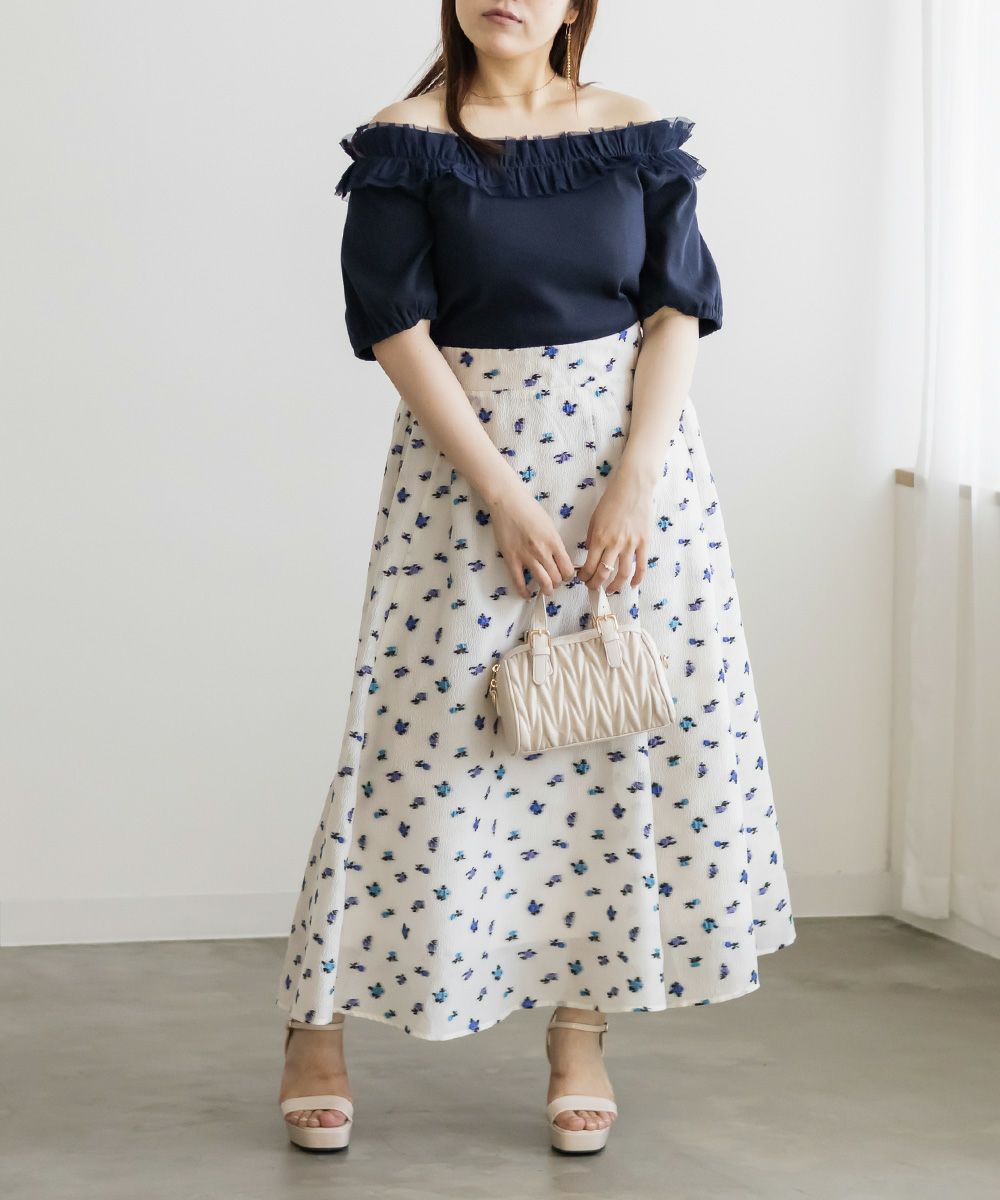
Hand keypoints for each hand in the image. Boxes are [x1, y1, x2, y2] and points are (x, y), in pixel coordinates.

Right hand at [490, 486, 576, 598]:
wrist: (508, 502)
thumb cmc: (530, 509)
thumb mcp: (550, 525)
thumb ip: (555, 543)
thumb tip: (559, 559)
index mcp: (554, 542)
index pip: (567, 568)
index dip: (569, 576)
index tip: (566, 575)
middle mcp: (542, 551)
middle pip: (556, 578)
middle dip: (558, 583)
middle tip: (555, 582)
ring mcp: (526, 556)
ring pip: (542, 582)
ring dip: (547, 589)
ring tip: (546, 589)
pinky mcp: (511, 559)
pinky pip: (519, 582)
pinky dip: (524, 592)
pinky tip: (527, 595)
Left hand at [577, 469, 654, 593]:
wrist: (633, 488)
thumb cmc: (611, 500)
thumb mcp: (595, 519)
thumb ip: (592, 538)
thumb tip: (591, 554)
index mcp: (599, 538)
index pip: (589, 566)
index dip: (584, 577)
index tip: (582, 579)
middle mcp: (615, 544)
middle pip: (604, 573)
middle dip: (596, 584)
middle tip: (593, 588)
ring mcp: (631, 544)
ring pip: (622, 573)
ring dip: (615, 586)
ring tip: (610, 590)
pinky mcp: (644, 542)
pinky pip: (642, 566)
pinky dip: (637, 579)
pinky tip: (633, 585)